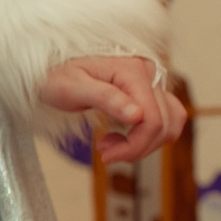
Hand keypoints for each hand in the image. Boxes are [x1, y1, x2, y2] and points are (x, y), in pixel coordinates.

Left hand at [38, 54, 185, 165]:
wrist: (51, 65)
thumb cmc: (55, 74)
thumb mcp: (71, 87)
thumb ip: (105, 98)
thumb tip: (137, 116)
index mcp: (132, 71)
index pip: (152, 120)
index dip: (134, 146)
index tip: (105, 155)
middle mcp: (149, 73)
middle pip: (163, 124)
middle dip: (136, 147)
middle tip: (104, 151)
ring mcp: (151, 81)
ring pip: (170, 122)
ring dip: (146, 142)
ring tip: (112, 144)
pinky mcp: (148, 90)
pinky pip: (166, 116)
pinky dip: (150, 133)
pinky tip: (123, 136)